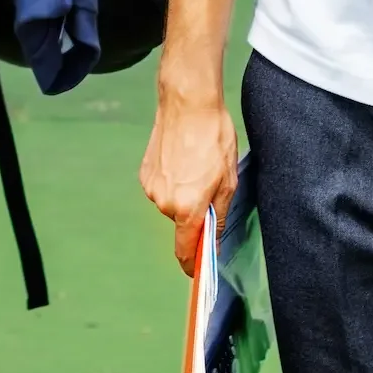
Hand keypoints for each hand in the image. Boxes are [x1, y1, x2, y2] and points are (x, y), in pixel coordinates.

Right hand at [140, 93, 238, 276]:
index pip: (185, 250)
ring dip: (183, 194)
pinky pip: (162, 188)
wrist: (187, 102)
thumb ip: (218, 215)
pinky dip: (172, 181)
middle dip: (195, 213)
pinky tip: (182, 160)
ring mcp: (151, 187)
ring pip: (171, 203)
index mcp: (187, 208)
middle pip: (181, 222)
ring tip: (196, 167)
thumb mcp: (227, 179)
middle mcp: (164, 202)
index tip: (196, 270)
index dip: (191, 264)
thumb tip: (212, 239)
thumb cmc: (213, 137)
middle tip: (210, 187)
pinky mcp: (145, 172)